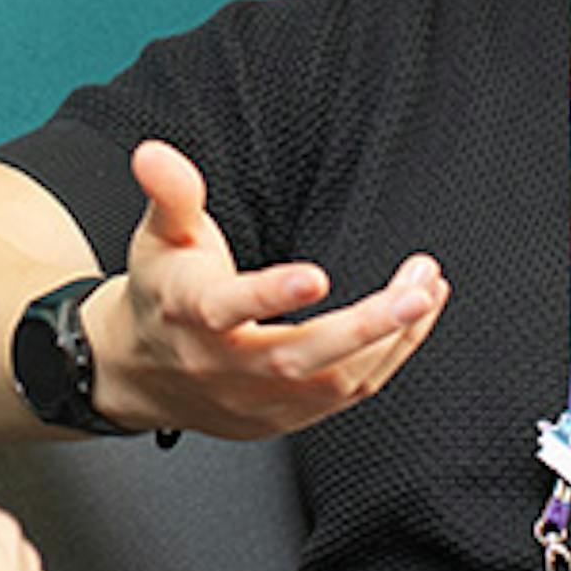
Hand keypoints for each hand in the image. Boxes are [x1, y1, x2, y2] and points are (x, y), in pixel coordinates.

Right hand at [88, 140, 447, 442]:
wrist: (143, 372)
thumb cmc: (163, 295)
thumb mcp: (160, 236)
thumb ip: (171, 193)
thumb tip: (155, 153)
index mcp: (189, 314)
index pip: (225, 309)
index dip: (270, 295)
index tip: (317, 277)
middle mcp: (223, 365)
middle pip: (296, 358)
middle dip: (364, 327)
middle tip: (415, 290)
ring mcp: (256, 398)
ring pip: (332, 382)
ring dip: (389, 339)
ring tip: (427, 290)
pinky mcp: (284, 418)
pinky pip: (345, 396)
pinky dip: (387, 358)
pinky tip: (414, 320)